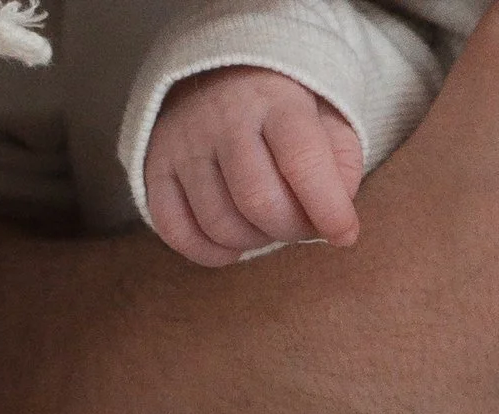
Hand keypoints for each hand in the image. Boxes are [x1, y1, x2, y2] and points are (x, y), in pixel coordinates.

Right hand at [145, 67, 363, 266]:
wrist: (223, 76)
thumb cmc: (290, 114)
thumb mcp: (330, 124)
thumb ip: (343, 169)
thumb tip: (335, 224)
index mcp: (275, 101)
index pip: (302, 162)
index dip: (329, 211)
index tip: (344, 235)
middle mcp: (222, 118)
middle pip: (258, 201)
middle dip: (292, 229)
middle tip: (302, 223)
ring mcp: (182, 142)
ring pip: (219, 223)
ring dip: (255, 241)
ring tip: (269, 222)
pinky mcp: (154, 166)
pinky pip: (175, 231)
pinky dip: (210, 252)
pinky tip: (234, 241)